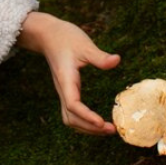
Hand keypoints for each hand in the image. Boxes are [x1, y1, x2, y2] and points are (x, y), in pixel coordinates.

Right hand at [17, 12, 120, 135]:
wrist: (48, 35)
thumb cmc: (66, 38)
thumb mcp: (84, 45)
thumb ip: (100, 56)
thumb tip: (117, 60)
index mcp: (66, 80)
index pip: (73, 104)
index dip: (86, 116)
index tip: (101, 122)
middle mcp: (63, 89)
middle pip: (71, 118)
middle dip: (89, 128)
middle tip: (112, 129)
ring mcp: (63, 91)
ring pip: (70, 118)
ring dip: (86, 128)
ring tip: (106, 129)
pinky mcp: (66, 91)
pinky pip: (72, 112)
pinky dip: (84, 121)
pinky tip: (97, 121)